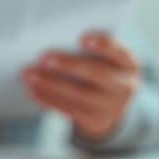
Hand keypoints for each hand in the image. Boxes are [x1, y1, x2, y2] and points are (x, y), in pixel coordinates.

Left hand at [20, 31, 140, 141]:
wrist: (111, 106)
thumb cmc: (102, 69)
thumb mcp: (106, 60)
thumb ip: (89, 50)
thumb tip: (53, 39)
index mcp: (129, 65)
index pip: (120, 53)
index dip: (104, 45)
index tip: (83, 38)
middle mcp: (124, 86)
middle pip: (97, 74)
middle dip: (69, 65)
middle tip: (43, 56)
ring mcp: (110, 106)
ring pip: (78, 94)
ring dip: (50, 83)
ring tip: (29, 73)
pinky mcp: (94, 120)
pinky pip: (68, 109)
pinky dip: (48, 98)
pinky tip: (32, 89)